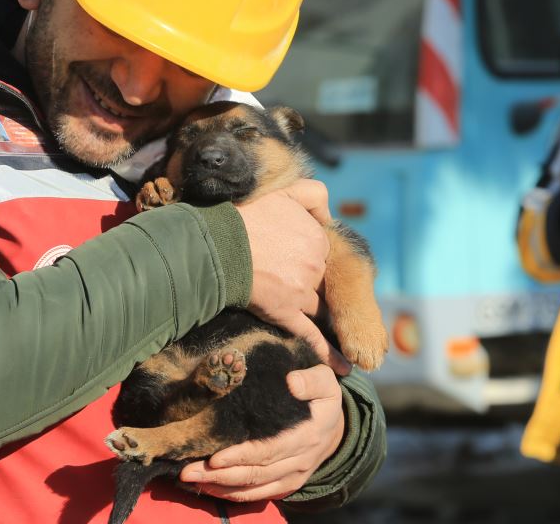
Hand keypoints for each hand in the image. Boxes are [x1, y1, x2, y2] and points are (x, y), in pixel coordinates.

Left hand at [179, 365, 344, 501]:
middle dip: (220, 475)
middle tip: (187, 471)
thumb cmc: (322, 396)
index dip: (241, 456)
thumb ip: (311, 380)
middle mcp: (300, 460)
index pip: (270, 450)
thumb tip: (292, 382)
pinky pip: (259, 495)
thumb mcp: (325, 379)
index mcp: (307, 434)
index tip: (214, 457)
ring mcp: (294, 476)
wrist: (337, 427)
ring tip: (191, 480)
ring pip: (255, 487)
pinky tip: (210, 489)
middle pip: (256, 473)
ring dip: (221, 487)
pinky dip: (234, 495)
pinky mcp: (287, 485)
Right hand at [236, 180, 349, 373]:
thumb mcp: (284, 192)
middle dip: (314, 285)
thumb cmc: (246, 217)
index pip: (324, 255)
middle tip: (299, 287)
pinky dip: (330, 354)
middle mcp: (315, 266)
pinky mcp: (287, 314)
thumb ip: (314, 195)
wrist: (217, 245)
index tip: (296, 262)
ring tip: (330, 330)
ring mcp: (302, 292)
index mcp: (318, 239)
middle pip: (323, 282)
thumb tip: (331, 214)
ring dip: (324, 317)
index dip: (310, 259)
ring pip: (320, 307)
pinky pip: (313, 336)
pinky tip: (343, 367)